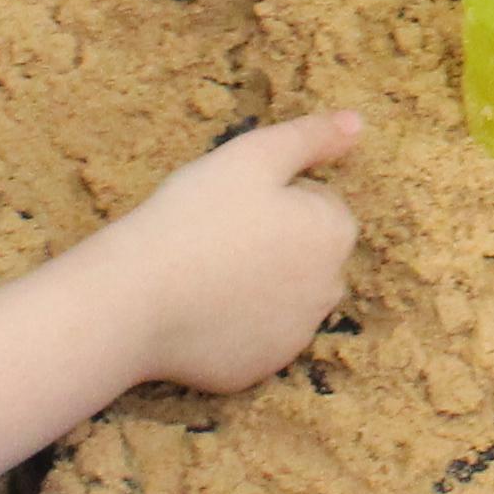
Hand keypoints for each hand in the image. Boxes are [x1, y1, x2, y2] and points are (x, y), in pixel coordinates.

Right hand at [91, 110, 367, 392]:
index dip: (277, 196)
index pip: (320, 204)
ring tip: (204, 271)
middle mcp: (329, 291)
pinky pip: (252, 339)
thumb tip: (357, 123)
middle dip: (276, 242)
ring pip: (282, 298)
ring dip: (259, 285)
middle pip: (307, 254)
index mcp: (334, 235)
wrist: (136, 298)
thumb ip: (312, 136)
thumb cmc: (196, 215)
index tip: (236, 201)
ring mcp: (293, 338)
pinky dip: (234, 326)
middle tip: (218, 234)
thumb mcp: (255, 155)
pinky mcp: (258, 370)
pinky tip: (197, 311)